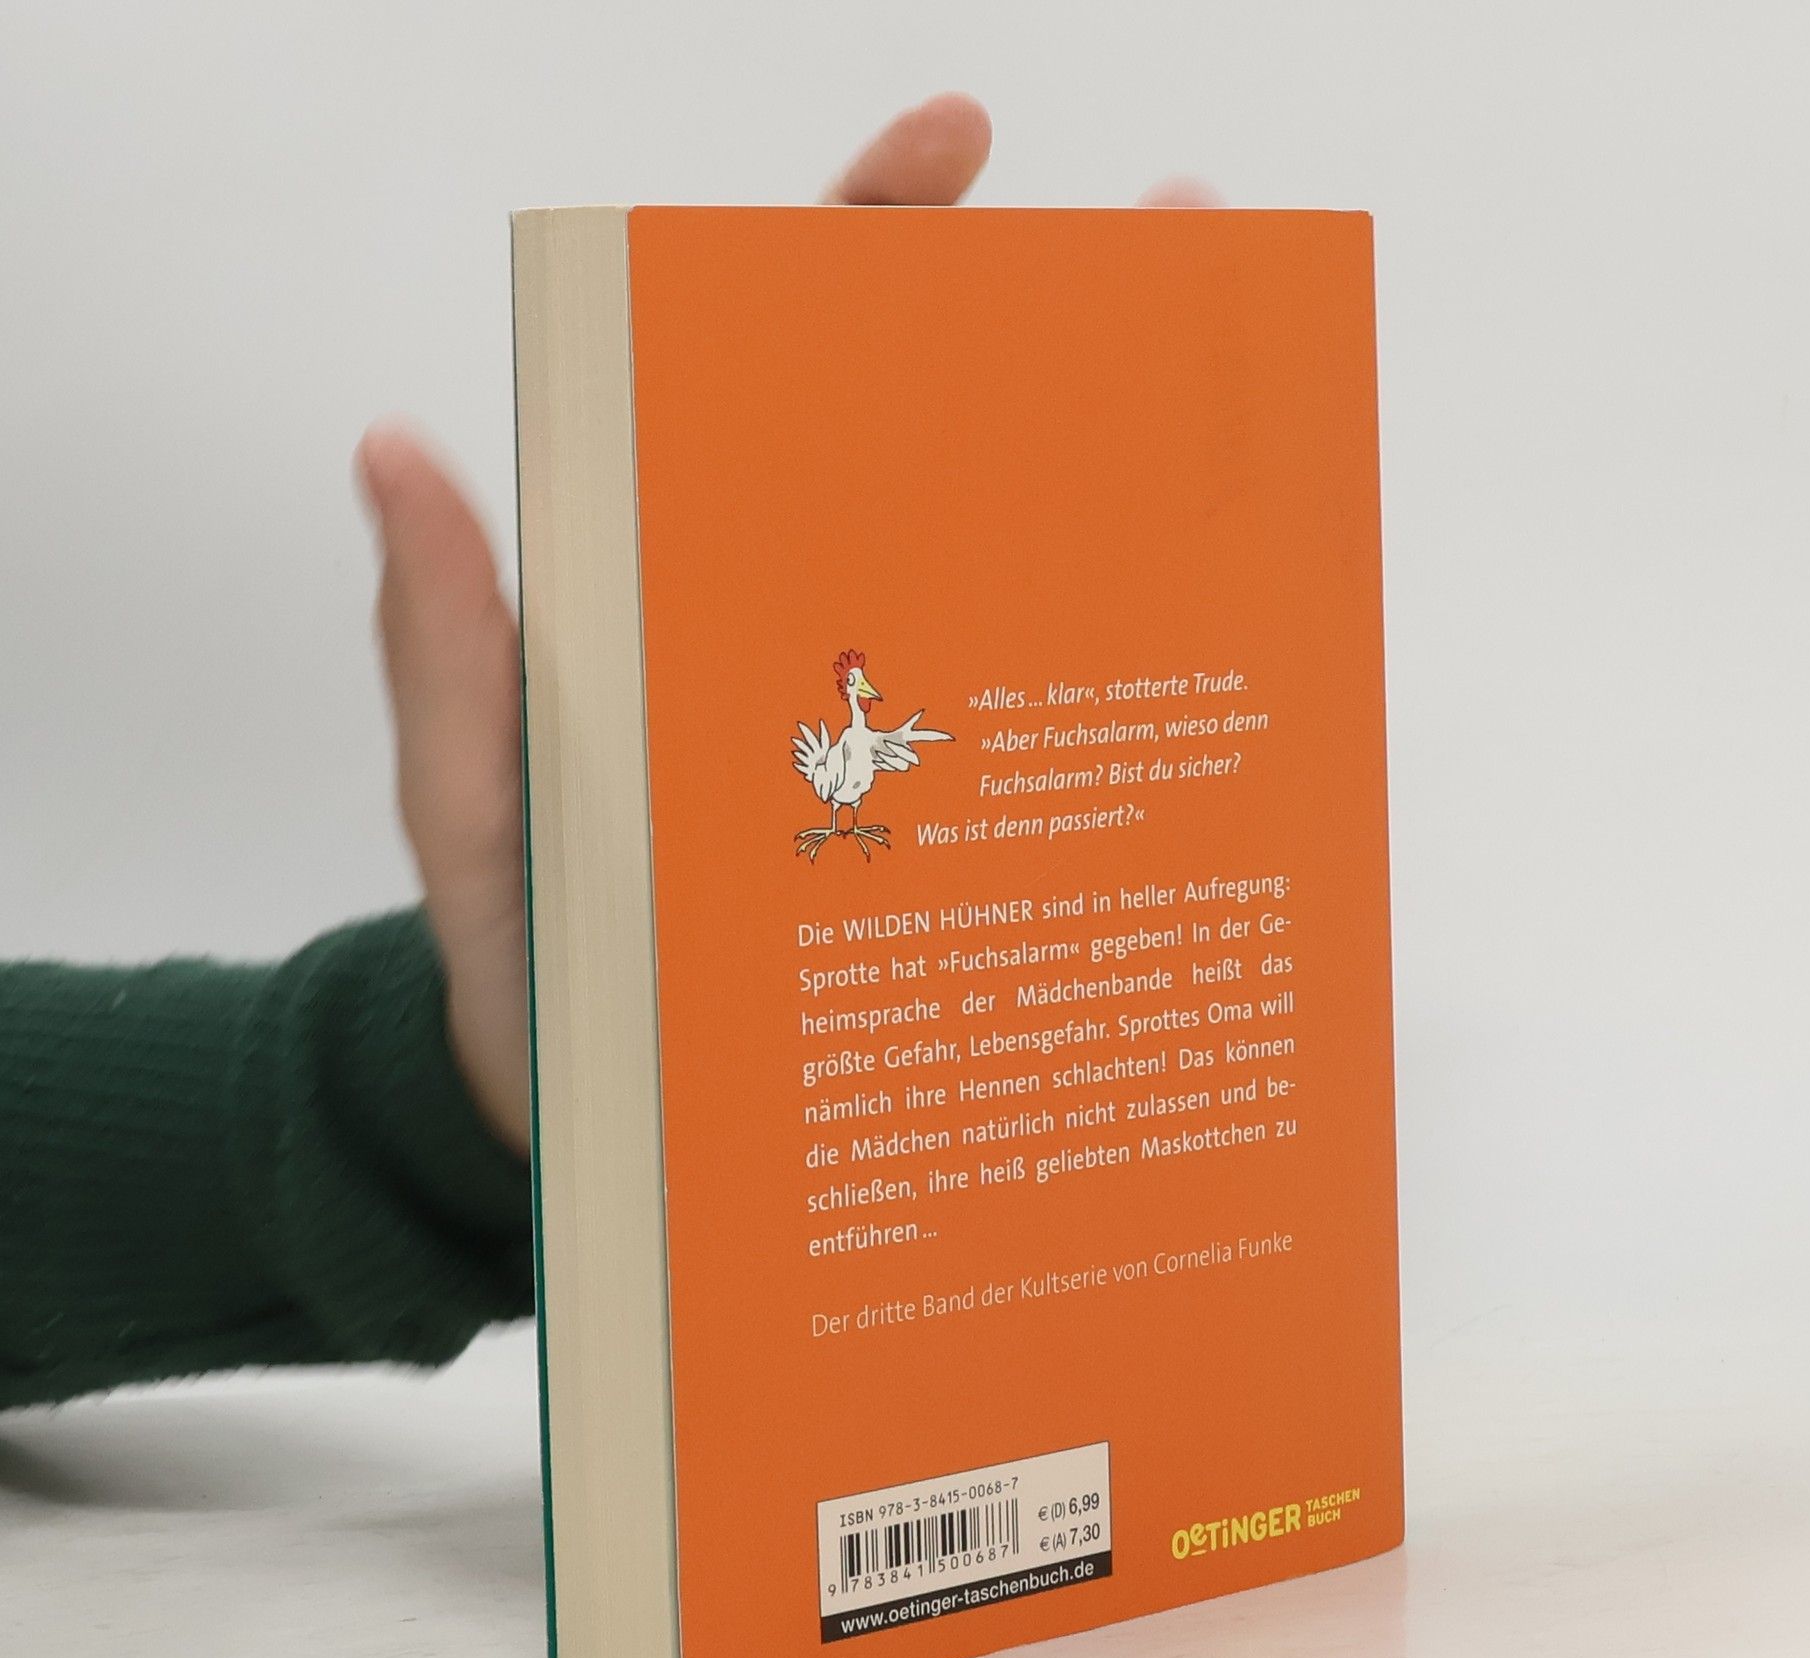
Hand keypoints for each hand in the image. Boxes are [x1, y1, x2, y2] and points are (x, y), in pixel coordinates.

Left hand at [354, 94, 1218, 1154]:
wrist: (606, 1166)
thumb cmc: (523, 995)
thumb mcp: (471, 827)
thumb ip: (450, 670)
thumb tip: (397, 456)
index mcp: (678, 611)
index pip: (757, 396)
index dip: (849, 261)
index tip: (950, 157)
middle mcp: (791, 656)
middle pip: (913, 462)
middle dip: (1035, 341)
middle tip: (1162, 237)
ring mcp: (883, 755)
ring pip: (999, 593)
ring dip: (1110, 501)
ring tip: (1230, 413)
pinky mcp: (944, 859)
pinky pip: (1032, 756)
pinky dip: (1115, 699)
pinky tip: (1211, 658)